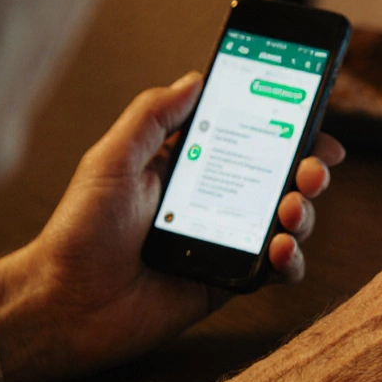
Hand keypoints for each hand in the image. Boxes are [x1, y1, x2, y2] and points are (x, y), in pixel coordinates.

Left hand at [0, 73, 345, 381]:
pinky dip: (291, 259)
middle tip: (311, 171)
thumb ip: (152, 115)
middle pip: (281, 177)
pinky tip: (282, 250)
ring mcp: (227, 241)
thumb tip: (194, 78)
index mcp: (189, 165)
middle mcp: (215, 200)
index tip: (315, 125)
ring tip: (291, 211)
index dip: (288, 130)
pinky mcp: (232, 280)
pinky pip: (278, 269)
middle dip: (308, 169)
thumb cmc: (80, 230)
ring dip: (304, 212)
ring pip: (289, 221)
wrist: (66, 304)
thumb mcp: (112, 159)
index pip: (250, 138)